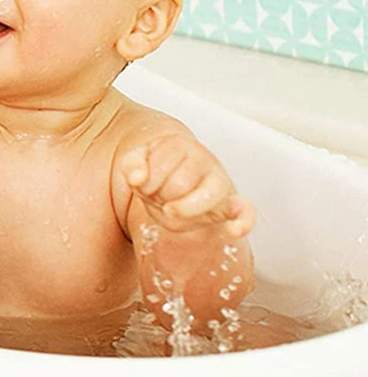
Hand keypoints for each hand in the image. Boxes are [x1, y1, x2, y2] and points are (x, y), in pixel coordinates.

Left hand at [119, 133, 254, 237]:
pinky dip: (241, 222)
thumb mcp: (138, 161)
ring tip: (171, 207)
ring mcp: (220, 182)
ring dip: (180, 211)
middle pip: (176, 187)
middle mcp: (204, 160)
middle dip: (161, 197)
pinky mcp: (231, 204)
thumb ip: (131, 165)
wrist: (179, 174)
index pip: (156, 171)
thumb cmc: (158, 169)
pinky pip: (245, 212)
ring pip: (201, 200)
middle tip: (160, 193)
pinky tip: (234, 230)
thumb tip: (136, 178)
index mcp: (179, 145)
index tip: (146, 181)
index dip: (144, 183)